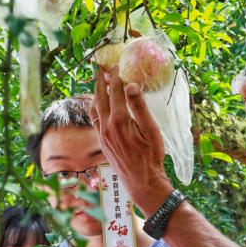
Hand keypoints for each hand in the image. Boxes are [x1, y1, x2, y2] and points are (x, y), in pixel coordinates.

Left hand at [92, 68, 172, 214]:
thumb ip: (139, 107)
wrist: (142, 181)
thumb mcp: (151, 130)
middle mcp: (107, 126)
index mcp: (119, 120)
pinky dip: (96, 108)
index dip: (115, 77)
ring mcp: (102, 135)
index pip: (115, 92)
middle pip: (100, 97)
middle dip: (100, 81)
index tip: (115, 66)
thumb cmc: (151, 156)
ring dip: (96, 94)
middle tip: (101, 69)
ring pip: (95, 109)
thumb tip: (131, 86)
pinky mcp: (102, 143)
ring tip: (98, 84)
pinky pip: (94, 120)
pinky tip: (99, 106)